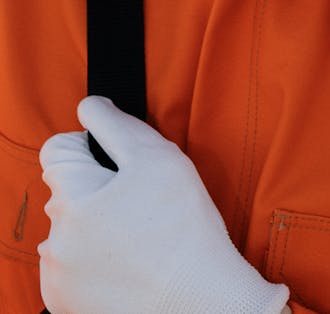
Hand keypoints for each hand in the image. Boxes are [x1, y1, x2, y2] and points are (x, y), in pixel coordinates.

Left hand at [39, 96, 289, 313]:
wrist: (202, 306)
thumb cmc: (185, 229)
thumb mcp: (158, 157)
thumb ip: (115, 124)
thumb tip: (89, 107)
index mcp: (71, 198)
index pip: (57, 150)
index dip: (92, 148)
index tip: (123, 166)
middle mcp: (54, 240)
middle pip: (66, 191)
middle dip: (96, 189)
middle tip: (141, 204)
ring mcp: (58, 278)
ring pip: (69, 229)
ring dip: (94, 226)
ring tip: (139, 238)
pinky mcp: (67, 306)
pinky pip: (72, 266)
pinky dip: (94, 261)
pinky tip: (129, 264)